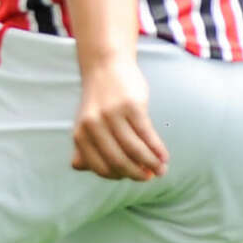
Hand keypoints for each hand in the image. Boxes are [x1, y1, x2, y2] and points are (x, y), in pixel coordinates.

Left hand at [72, 53, 166, 181]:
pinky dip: (157, 149)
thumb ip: (81, 145)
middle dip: (136, 174)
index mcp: (81, 134)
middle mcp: (93, 126)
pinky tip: (164, 157)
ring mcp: (112, 115)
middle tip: (149, 177)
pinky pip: (147, 134)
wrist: (105, 65)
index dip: (118, 176)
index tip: (130, 177)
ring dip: (151, 164)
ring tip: (161, 170)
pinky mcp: (131, 105)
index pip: (100, 167)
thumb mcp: (84, 122)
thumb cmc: (98, 99)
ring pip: (135, 149)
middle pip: (119, 161)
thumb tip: (78, 167)